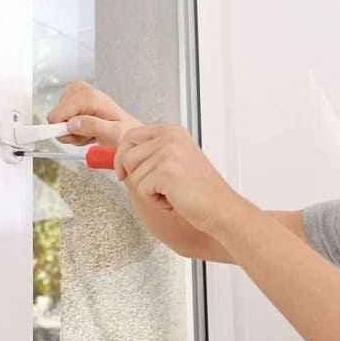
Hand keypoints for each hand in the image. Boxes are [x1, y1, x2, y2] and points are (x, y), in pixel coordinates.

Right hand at [47, 80, 141, 146]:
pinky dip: (75, 130)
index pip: (56, 115)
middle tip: (89, 135)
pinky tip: (88, 130)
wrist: (128, 131)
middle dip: (70, 131)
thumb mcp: (114, 133)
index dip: (64, 130)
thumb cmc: (124, 131)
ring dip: (74, 132)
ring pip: (58, 121)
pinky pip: (63, 121)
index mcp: (89, 96)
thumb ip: (93, 127)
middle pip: (55, 118)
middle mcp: (81, 91)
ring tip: (91, 133)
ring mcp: (76, 95)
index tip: (78, 136)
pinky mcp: (73, 101)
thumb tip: (71, 123)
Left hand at [114, 123, 253, 234]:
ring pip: (134, 175)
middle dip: (135, 176)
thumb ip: (151, 153)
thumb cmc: (200, 190)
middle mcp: (170, 138)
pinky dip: (155, 201)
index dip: (122, 156)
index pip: (131, 135)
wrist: (220, 208)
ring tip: (172, 193)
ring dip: (148, 191)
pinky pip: (141, 189)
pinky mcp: (165, 171)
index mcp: (173, 132)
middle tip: (156, 188)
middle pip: (127, 155)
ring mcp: (168, 153)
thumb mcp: (175, 161)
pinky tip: (174, 199)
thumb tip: (119, 156)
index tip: (124, 171)